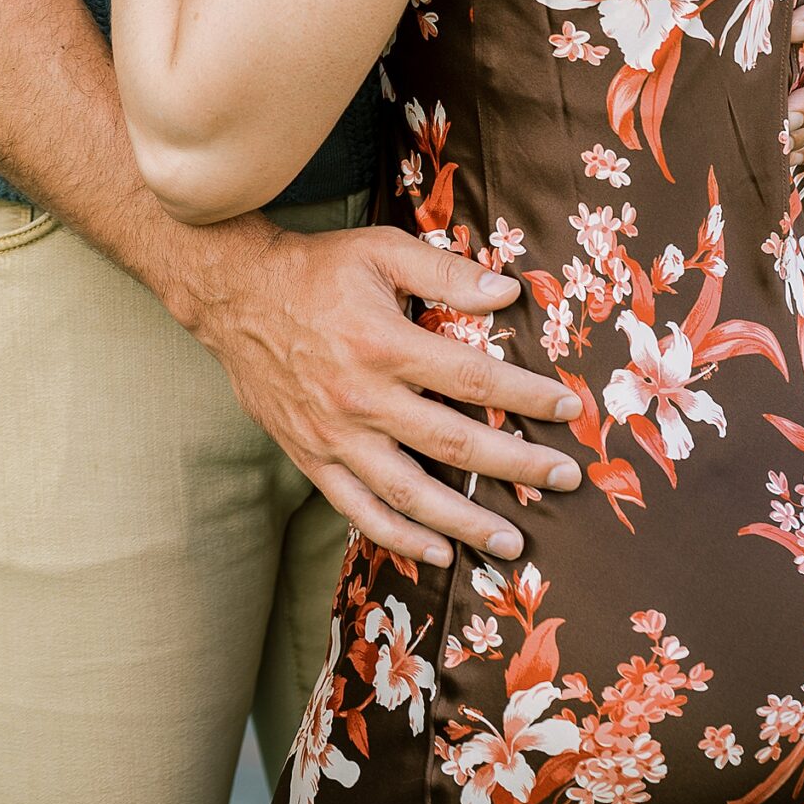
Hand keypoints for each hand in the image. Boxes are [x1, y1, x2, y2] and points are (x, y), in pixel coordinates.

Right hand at [185, 220, 582, 567]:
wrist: (234, 296)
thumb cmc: (316, 268)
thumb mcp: (381, 250)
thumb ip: (446, 271)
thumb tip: (508, 291)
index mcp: (385, 342)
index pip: (473, 380)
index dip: (527, 397)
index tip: (569, 410)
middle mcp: (362, 398)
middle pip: (454, 445)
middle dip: (518, 467)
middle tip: (566, 480)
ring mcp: (334, 436)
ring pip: (410, 494)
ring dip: (466, 523)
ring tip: (513, 543)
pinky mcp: (311, 458)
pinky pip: (359, 510)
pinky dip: (400, 538)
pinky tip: (439, 552)